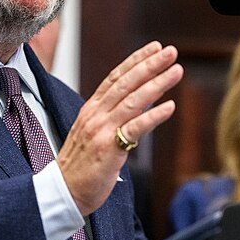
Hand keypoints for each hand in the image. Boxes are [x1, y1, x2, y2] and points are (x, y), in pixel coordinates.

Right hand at [57, 42, 182, 214]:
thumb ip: (114, 116)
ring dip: (156, 84)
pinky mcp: (109, 148)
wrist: (63, 191)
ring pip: (132, 101)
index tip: (154, 48)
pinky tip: (170, 106)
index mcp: (91, 109)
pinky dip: (153, 115)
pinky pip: (134, 128)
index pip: (115, 77)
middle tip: (170, 52)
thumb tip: (141, 101)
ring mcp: (101, 130)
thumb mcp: (95, 133)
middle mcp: (95, 115)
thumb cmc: (81, 165)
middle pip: (125, 83)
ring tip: (176, 71)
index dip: (136, 60)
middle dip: (150, 65)